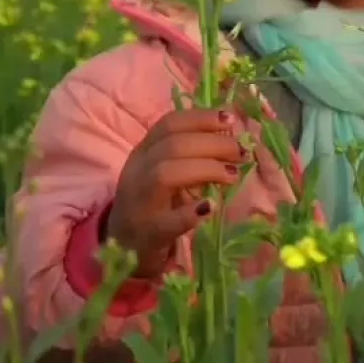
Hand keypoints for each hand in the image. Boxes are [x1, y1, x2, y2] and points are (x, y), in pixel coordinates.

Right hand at [108, 108, 244, 276]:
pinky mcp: (148, 233)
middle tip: (241, 152)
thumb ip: (187, 153)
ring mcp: (140, 202)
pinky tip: (211, 207)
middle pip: (173, 146)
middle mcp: (138, 171)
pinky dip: (190, 213)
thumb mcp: (161, 170)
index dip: (201, 118)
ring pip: (166, 174)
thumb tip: (229, 136)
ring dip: (206, 169)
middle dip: (213, 144)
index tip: (230, 119)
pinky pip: (168, 221)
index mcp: (143, 152)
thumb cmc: (151, 201)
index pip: (169, 124)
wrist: (123, 244)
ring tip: (233, 175)